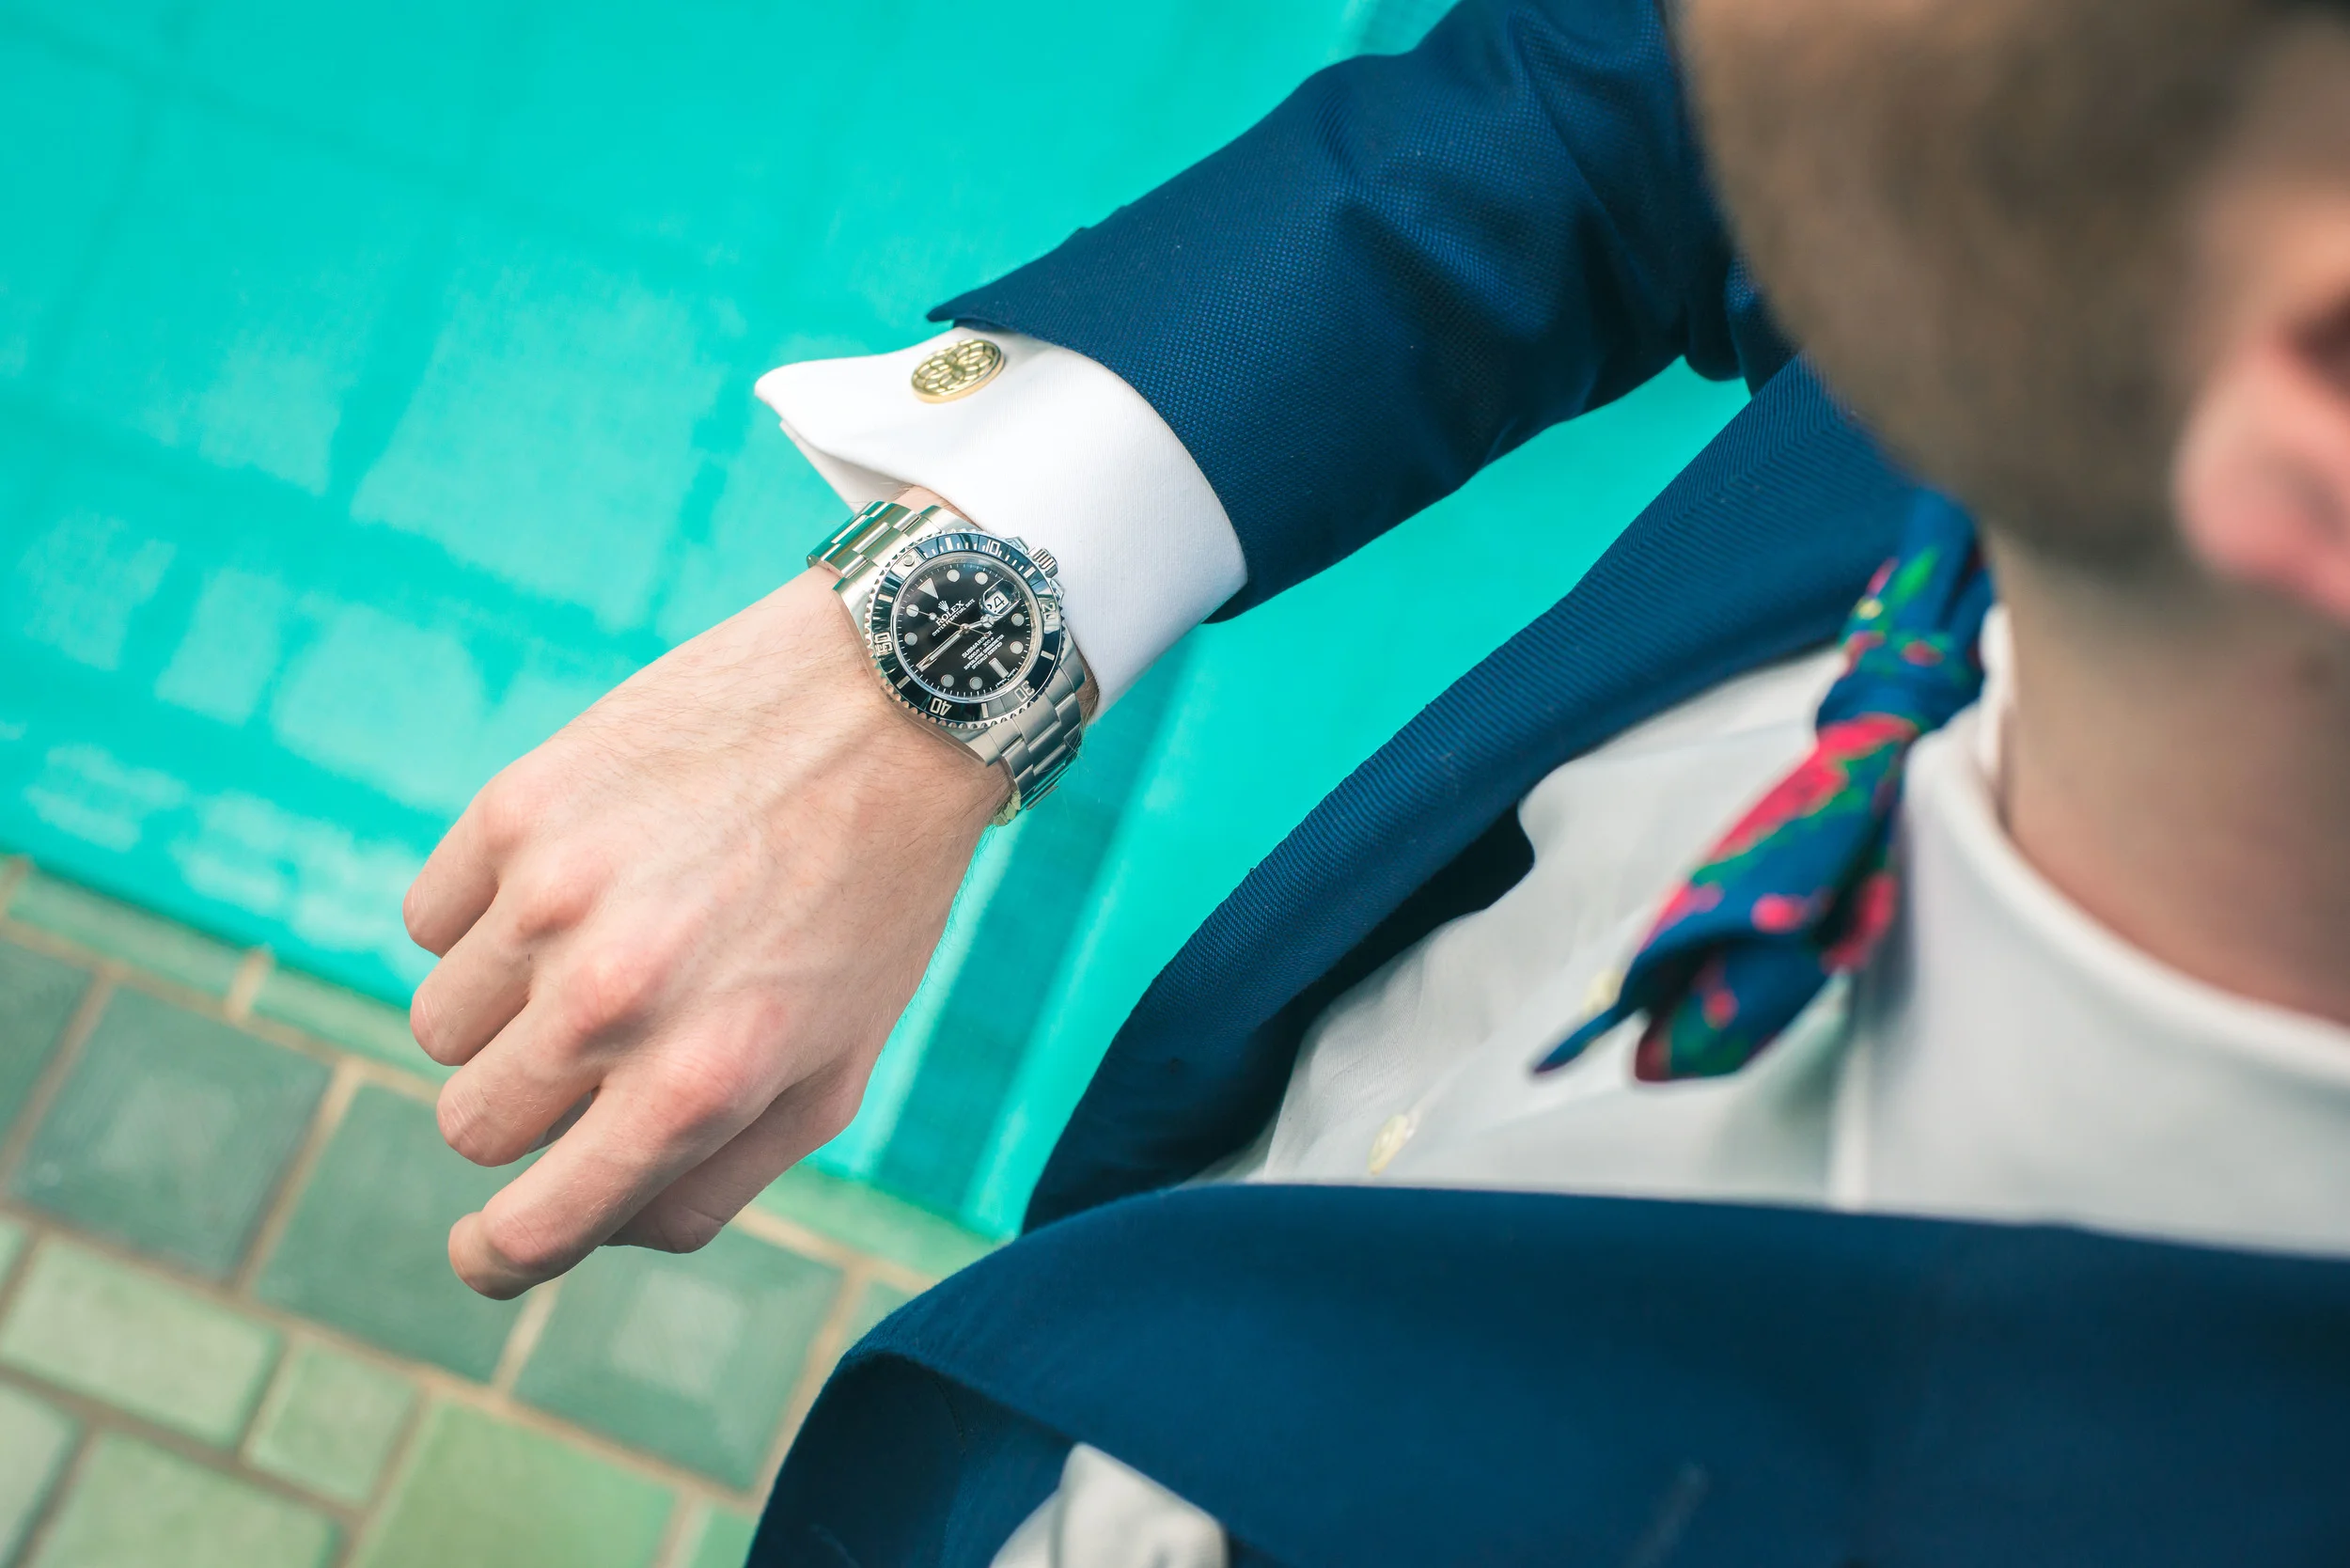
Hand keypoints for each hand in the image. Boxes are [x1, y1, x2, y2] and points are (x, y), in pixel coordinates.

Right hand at [403, 567, 1003, 1297]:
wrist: (888, 701)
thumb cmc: (870, 901)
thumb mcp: (832, 1068)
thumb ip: (712, 1178)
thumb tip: (594, 1228)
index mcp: (700, 1087)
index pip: (535, 1228)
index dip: (499, 1256)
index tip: (487, 1248)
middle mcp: (613, 1004)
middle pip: (472, 1125)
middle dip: (530, 1103)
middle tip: (608, 1038)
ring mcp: (550, 900)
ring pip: (440, 1024)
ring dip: (507, 1006)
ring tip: (612, 936)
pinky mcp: (515, 807)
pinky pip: (431, 919)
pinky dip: (486, 913)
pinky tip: (581, 870)